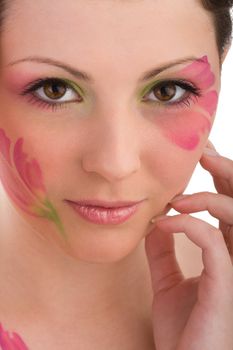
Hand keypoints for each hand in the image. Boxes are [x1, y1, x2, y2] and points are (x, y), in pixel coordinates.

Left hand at [144, 142, 232, 349]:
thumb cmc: (181, 329)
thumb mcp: (167, 281)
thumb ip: (163, 251)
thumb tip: (156, 222)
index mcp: (226, 253)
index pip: (229, 207)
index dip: (219, 180)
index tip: (199, 159)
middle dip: (227, 173)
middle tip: (204, 153)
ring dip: (208, 196)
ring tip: (176, 197)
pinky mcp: (225, 283)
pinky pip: (211, 239)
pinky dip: (187, 223)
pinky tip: (165, 223)